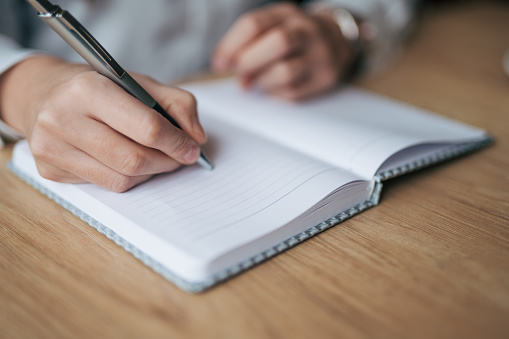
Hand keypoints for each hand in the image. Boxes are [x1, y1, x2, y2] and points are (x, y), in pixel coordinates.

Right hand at [0, 56, 206, 191]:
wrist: (42, 93)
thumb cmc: (97, 87)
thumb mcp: (139, 82)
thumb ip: (177, 103)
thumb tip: (197, 138)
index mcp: (88, 89)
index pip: (146, 128)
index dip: (177, 142)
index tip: (191, 148)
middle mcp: (62, 118)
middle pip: (133, 159)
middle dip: (166, 162)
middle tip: (180, 157)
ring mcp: (52, 148)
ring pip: (121, 179)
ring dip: (150, 173)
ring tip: (158, 158)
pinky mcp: (50, 170)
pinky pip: (106, 186)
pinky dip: (129, 178)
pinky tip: (130, 162)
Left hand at [212, 2, 355, 99]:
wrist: (337, 41)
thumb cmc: (294, 35)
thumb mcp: (273, 26)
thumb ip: (248, 42)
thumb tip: (229, 67)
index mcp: (287, 14)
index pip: (255, 24)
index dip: (230, 46)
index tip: (219, 63)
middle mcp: (307, 31)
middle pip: (277, 43)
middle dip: (249, 63)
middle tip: (239, 73)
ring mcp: (320, 56)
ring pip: (285, 72)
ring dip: (261, 81)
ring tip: (255, 81)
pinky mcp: (325, 79)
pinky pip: (293, 92)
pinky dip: (275, 92)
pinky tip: (273, 86)